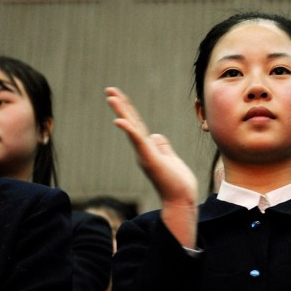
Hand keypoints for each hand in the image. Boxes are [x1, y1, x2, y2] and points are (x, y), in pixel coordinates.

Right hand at [106, 87, 197, 246]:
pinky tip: (119, 121)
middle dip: (121, 105)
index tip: (119, 96)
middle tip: (109, 89)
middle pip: (131, 122)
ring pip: (132, 129)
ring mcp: (145, 154)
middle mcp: (143, 150)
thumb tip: (155, 135)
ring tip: (111, 97)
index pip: (137, 124)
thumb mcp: (170, 158)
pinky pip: (138, 142)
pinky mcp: (150, 160)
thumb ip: (162, 146)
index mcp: (148, 148)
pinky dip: (129, 130)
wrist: (181, 201)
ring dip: (122, 111)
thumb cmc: (178, 183)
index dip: (129, 109)